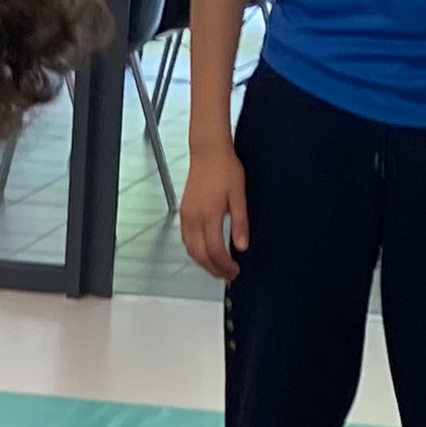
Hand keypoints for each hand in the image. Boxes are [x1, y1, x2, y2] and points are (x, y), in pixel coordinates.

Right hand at [178, 139, 250, 281]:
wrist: (208, 152)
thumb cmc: (225, 168)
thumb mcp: (239, 195)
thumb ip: (240, 222)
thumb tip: (241, 246)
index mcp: (209, 215)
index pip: (215, 251)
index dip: (225, 266)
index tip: (234, 271)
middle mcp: (194, 218)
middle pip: (200, 255)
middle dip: (213, 269)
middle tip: (227, 275)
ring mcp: (186, 216)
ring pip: (191, 250)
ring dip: (203, 262)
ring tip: (218, 267)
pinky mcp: (184, 212)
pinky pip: (186, 239)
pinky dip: (195, 251)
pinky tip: (205, 251)